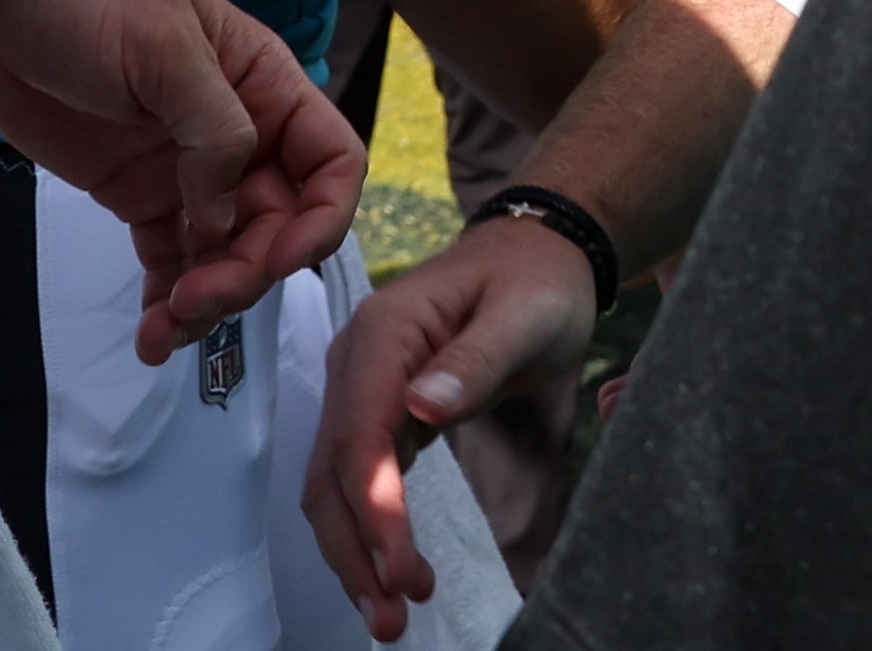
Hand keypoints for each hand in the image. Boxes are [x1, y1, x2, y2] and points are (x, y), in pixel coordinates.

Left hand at [0, 0, 361, 357]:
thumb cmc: (86, 1)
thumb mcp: (164, 49)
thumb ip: (214, 129)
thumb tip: (227, 217)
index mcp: (264, 83)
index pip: (329, 160)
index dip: (322, 217)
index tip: (281, 259)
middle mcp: (239, 132)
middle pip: (278, 222)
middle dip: (247, 270)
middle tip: (195, 301)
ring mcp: (187, 170)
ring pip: (227, 252)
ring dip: (208, 299)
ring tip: (163, 330)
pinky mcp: (138, 196)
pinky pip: (171, 260)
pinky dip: (167, 301)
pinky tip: (150, 336)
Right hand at [303, 216, 594, 640]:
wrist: (538, 257)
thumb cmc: (537, 281)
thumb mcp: (525, 315)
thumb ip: (477, 360)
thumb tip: (422, 408)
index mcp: (384, 332)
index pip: (362, 435)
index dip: (375, 508)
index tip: (399, 569)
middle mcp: (357, 360)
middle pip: (334, 470)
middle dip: (355, 548)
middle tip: (390, 619)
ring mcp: (363, 387)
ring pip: (338, 484)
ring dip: (358, 550)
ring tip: (391, 615)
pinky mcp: (380, 411)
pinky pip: (363, 479)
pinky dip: (372, 528)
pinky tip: (394, 569)